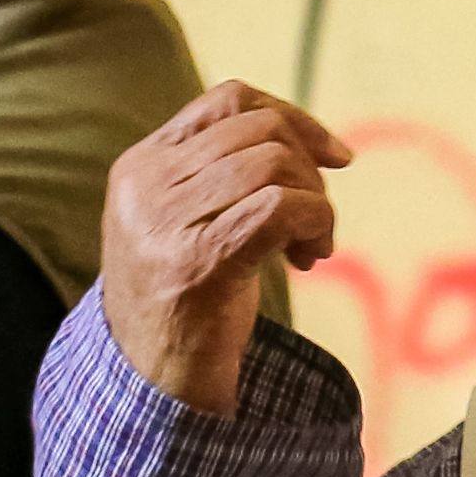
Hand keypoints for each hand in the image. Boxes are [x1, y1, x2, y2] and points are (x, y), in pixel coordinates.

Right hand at [100, 81, 349, 416]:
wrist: (155, 377)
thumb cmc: (188, 294)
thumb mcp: (189, 218)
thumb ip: (222, 171)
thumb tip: (305, 135)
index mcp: (141, 164)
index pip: (228, 99)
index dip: (293, 117)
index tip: (334, 155)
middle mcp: (147, 186)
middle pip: (260, 130)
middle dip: (310, 168)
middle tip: (315, 219)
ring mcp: (167, 224)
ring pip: (275, 165)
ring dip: (317, 203)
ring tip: (313, 246)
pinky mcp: (200, 263)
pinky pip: (284, 209)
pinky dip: (316, 224)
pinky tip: (310, 256)